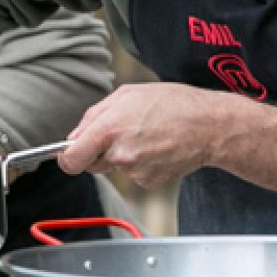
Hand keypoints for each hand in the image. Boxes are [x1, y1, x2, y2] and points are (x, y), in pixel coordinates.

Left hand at [59, 83, 232, 186]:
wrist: (209, 125)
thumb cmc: (171, 103)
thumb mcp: (127, 94)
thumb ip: (94, 115)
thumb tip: (74, 136)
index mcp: (109, 129)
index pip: (71, 160)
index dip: (67, 158)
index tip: (69, 155)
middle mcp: (120, 154)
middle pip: (92, 164)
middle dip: (99, 152)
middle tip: (122, 133)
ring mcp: (135, 171)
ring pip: (115, 167)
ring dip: (124, 155)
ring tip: (147, 134)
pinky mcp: (149, 182)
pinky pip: (134, 174)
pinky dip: (141, 163)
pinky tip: (158, 147)